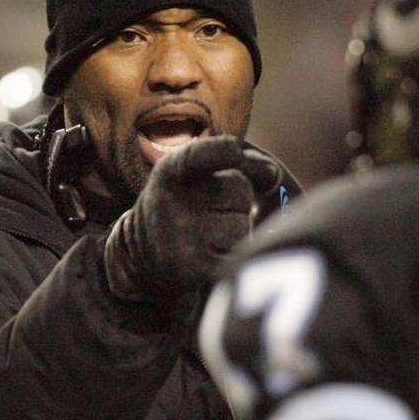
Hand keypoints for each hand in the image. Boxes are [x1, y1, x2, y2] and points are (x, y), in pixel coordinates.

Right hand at [103, 135, 280, 312]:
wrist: (145, 254)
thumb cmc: (187, 202)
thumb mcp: (199, 172)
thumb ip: (241, 161)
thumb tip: (273, 174)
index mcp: (171, 172)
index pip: (199, 155)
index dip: (223, 151)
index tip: (234, 148)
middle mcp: (171, 204)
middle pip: (240, 190)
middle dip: (237, 200)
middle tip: (210, 210)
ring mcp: (181, 239)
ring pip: (243, 226)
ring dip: (237, 230)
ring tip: (210, 234)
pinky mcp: (194, 270)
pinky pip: (240, 255)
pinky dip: (235, 255)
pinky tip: (211, 254)